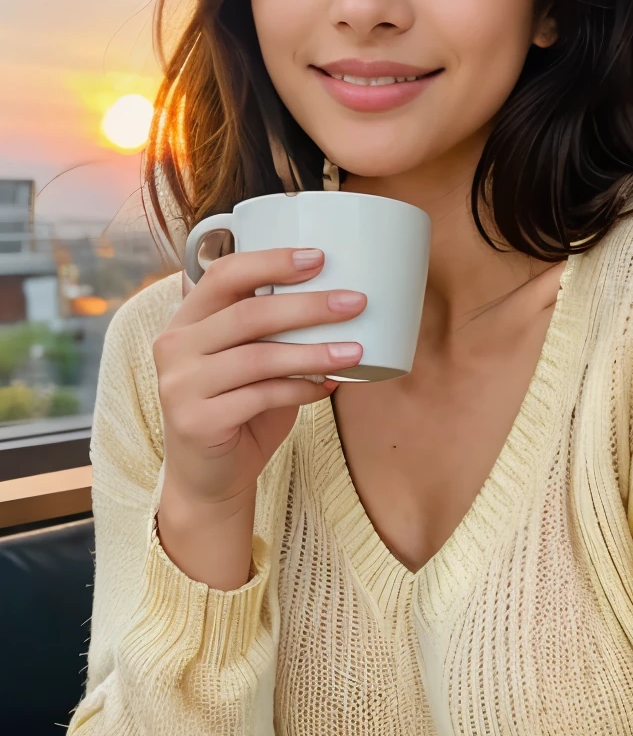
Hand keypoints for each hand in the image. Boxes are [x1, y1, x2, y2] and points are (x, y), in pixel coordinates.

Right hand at [154, 247, 365, 586]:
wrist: (207, 478)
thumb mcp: (252, 360)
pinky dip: (301, 389)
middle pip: (247, 312)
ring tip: (356, 350)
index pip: (224, 273)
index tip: (319, 257)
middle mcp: (174, 345)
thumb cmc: (239, 409)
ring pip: (258, 356)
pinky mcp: (196, 420)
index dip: (271, 261)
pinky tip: (329, 386)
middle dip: (308, 305)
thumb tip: (341, 297)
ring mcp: (180, 384)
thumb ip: (274, 330)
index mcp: (186, 319)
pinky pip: (261, 397)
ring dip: (314, 351)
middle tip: (354, 301)